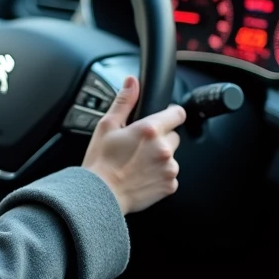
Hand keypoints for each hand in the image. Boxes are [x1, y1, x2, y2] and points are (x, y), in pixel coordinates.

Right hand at [82, 76, 184, 215]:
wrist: (101, 196)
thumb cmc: (101, 162)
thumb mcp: (107, 126)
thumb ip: (124, 101)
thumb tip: (132, 82)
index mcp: (150, 129)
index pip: (177, 113)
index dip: (170, 114)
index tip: (162, 119)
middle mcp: (164, 148)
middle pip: (173, 136)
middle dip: (160, 139)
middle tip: (139, 146)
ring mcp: (169, 168)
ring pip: (170, 157)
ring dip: (159, 158)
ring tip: (137, 164)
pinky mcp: (169, 185)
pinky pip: (169, 175)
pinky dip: (159, 176)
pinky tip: (141, 177)